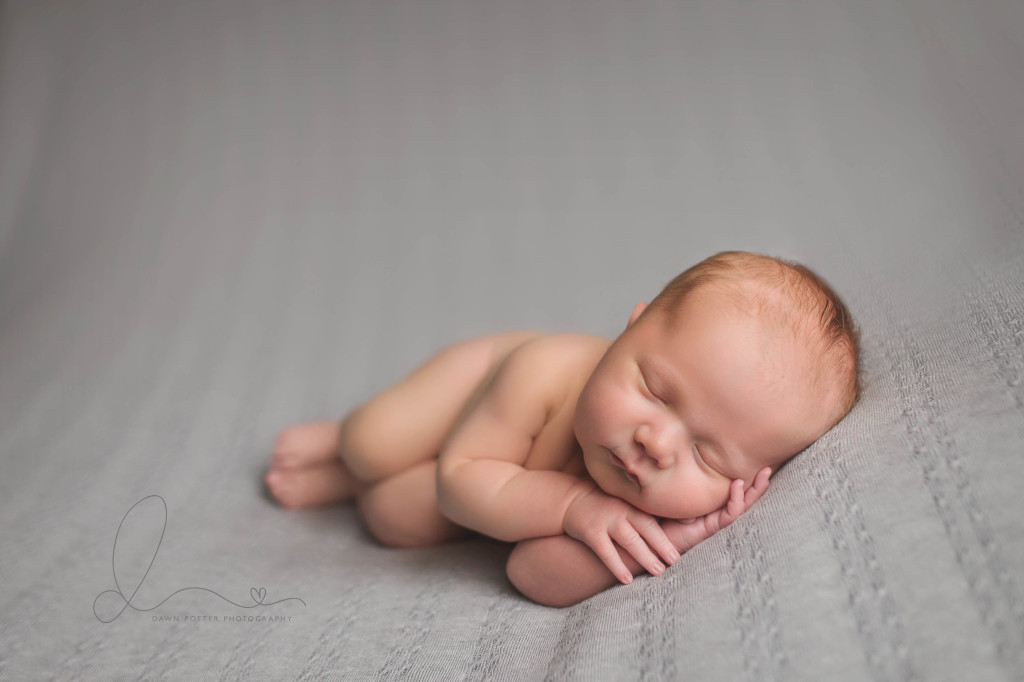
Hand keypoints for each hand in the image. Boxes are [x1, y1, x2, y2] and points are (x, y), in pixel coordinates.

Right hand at [563, 485, 679, 584]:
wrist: (572, 501)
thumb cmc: (606, 506)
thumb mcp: (625, 503)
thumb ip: (645, 513)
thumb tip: (682, 521)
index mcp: (632, 505)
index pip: (654, 519)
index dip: (668, 533)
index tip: (682, 546)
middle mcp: (621, 511)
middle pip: (646, 528)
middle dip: (661, 544)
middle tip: (675, 560)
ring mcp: (606, 521)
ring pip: (629, 540)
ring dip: (644, 556)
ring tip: (658, 571)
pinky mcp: (591, 532)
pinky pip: (606, 552)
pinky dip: (617, 566)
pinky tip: (627, 579)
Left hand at [662, 467, 770, 552]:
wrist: (653, 537)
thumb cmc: (662, 512)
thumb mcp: (677, 491)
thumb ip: (688, 478)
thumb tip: (695, 460)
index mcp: (713, 502)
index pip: (735, 488)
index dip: (747, 476)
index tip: (754, 459)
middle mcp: (719, 511)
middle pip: (746, 497)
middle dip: (759, 483)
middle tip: (769, 468)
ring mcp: (718, 521)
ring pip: (743, 505)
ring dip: (754, 490)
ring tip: (763, 474)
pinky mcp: (713, 528)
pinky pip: (730, 513)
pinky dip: (736, 499)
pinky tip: (738, 485)